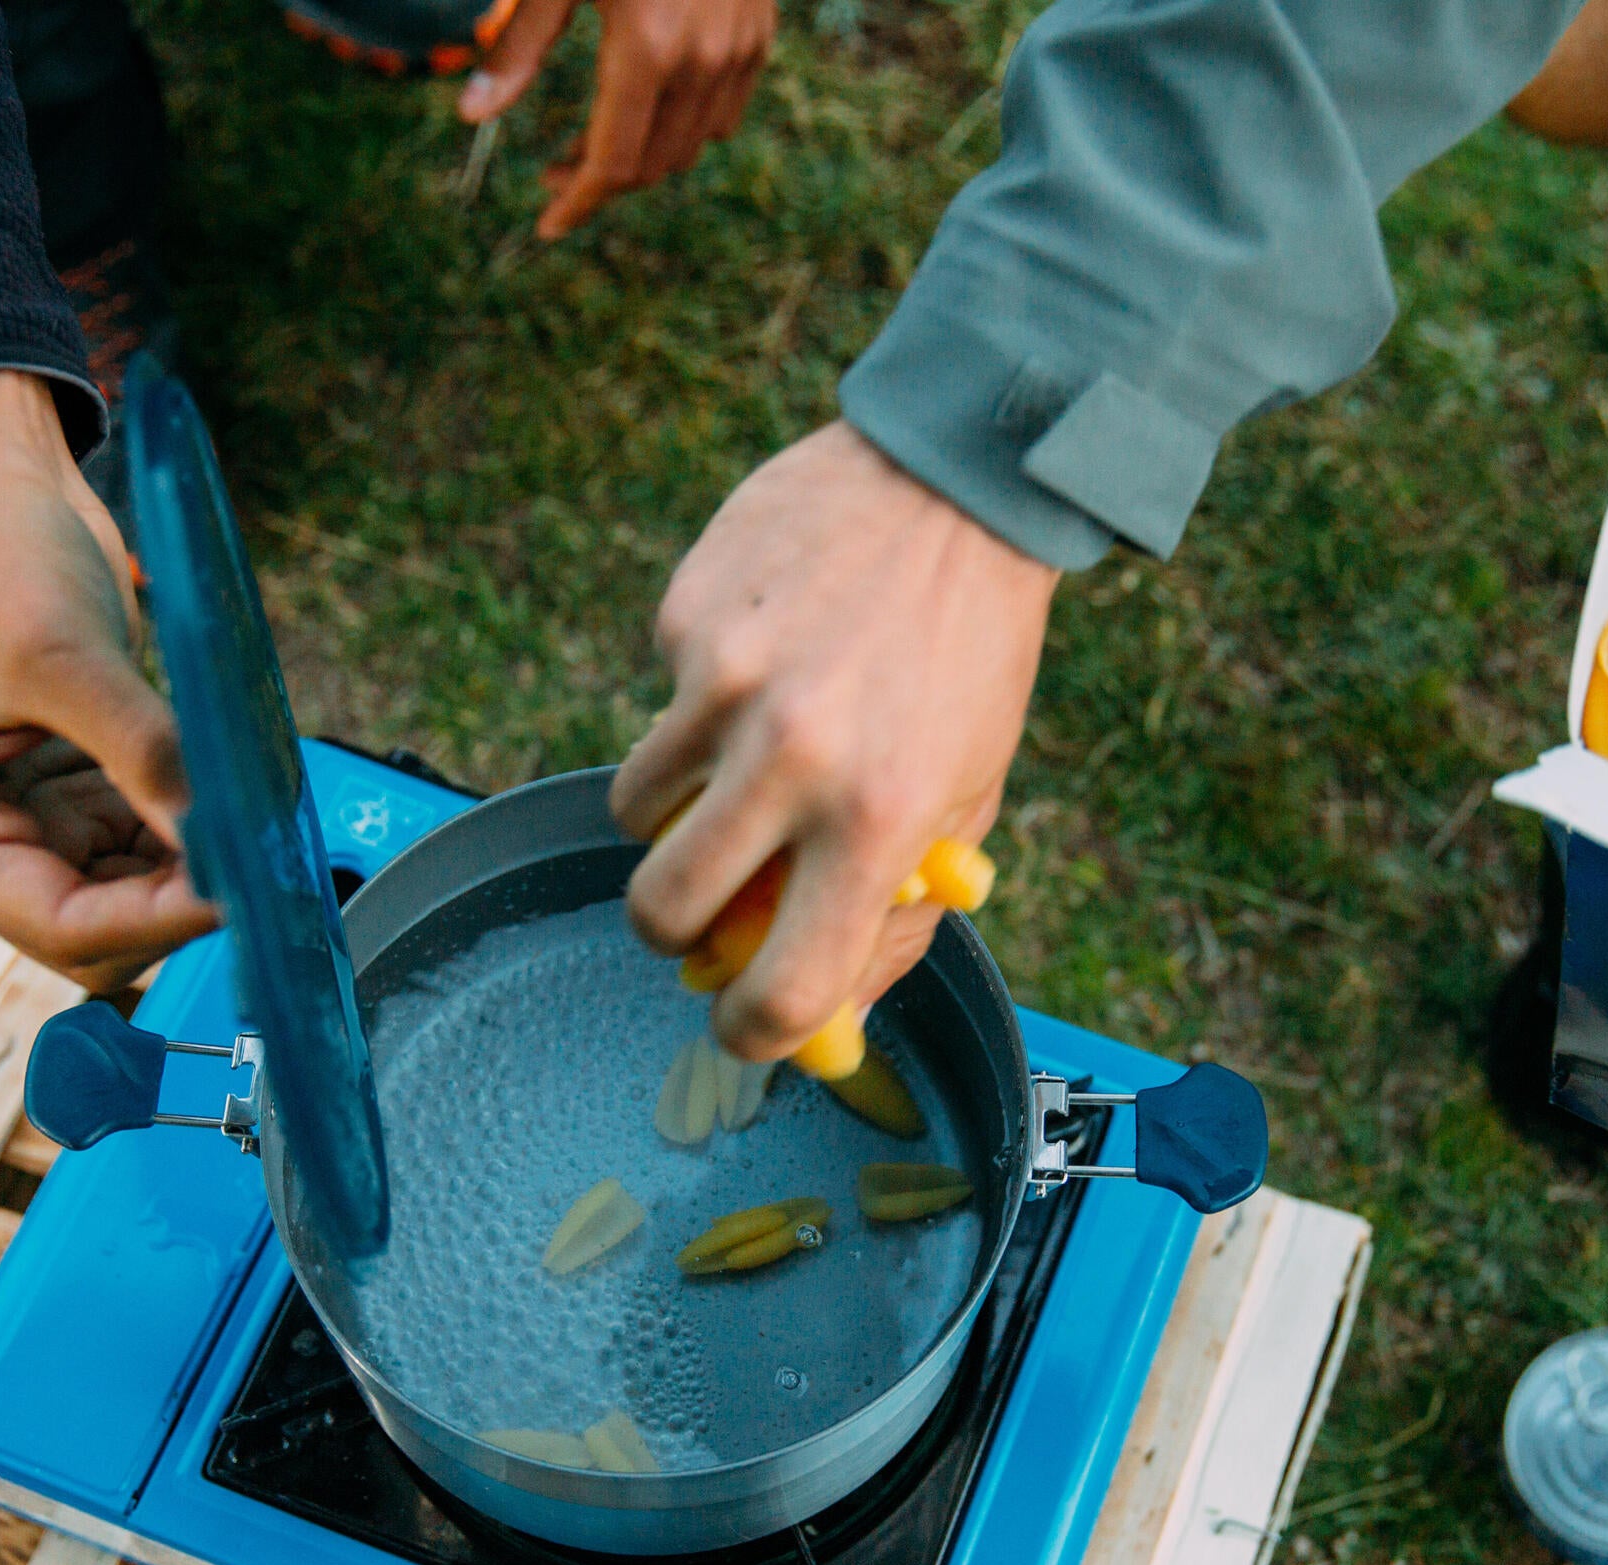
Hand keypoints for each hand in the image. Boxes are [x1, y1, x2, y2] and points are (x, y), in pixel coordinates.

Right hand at [0, 370, 215, 991]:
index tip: (241, 889)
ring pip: (137, 899)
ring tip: (261, 821)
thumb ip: (144, 755)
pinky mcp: (79, 799)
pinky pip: (154, 848)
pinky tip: (238, 798)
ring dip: (199, 870)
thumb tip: (226, 844)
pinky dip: (200, 833)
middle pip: (103, 930)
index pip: (60, 926)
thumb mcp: (62, 656)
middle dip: (182, 900)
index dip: (157, 920)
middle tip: (267, 857)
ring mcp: (29, 828)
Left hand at [457, 0, 772, 237]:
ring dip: (640, 158)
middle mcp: (702, 61)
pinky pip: (723, 113)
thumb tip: (472, 118)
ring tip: (592, 140)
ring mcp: (740, 51)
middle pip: (651, 166)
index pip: (612, 165)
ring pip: (690, 147)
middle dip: (598, 181)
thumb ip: (516, 50)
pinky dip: (683, 127)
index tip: (546, 227)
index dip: (576, 204)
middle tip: (551, 172)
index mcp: (646, 51)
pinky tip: (645, 107)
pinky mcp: (759, 36)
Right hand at [612, 422, 1058, 1060]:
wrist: (956, 487)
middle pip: (664, 914)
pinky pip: (658, 708)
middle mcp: (794, 757)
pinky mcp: (684, 620)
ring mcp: (725, 684)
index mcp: (878, 819)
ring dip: (673, 819)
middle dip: (674, 932)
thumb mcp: (967, 794)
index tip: (742, 1022)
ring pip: (637, 815)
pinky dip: (696, 708)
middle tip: (702, 908)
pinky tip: (765, 656)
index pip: (784, 988)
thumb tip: (830, 1014)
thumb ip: (897, 911)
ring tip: (739, 767)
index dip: (751, 1034)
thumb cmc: (970, 658)